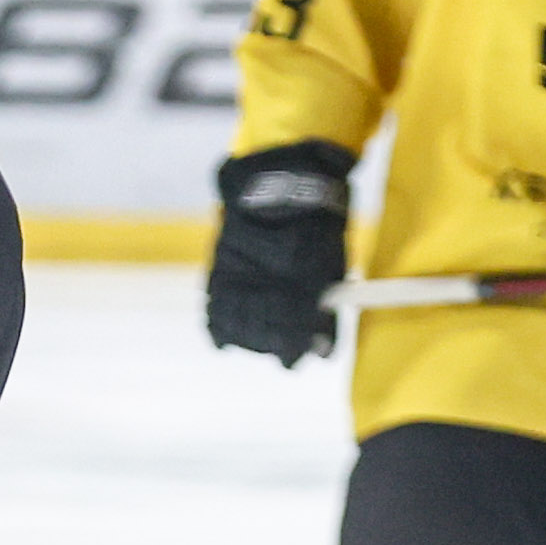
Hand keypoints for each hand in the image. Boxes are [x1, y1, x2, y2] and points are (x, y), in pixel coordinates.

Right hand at [205, 147, 353, 365]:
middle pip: (262, 327)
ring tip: (254, 345)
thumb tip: (321, 352)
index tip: (293, 362)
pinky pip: (214, 303)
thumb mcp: (331, 263)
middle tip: (278, 353)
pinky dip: (218, 326)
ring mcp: (241, 268)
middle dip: (270, 345)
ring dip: (246, 339)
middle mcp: (269, 272)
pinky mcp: (221, 263)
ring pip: (235, 319)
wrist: (280, 181)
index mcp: (302, 272)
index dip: (292, 349)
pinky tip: (223, 341)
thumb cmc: (315, 226)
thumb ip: (324, 309)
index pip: (292, 325)